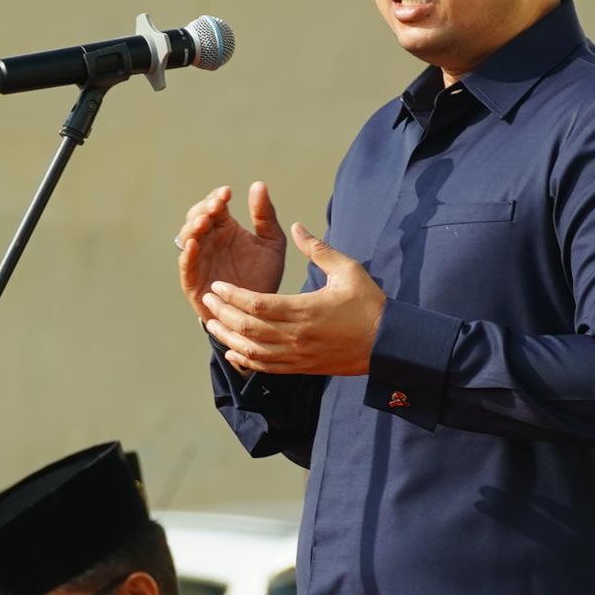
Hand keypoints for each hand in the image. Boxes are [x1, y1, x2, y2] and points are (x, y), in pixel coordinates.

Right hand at [177, 183, 286, 320]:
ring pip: (187, 238)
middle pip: (196, 217)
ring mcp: (199, 260)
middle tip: (216, 205)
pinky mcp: (194, 281)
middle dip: (203, 209)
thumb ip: (266, 216)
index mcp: (225, 229)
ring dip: (193, 227)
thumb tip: (259, 184)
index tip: (228, 193)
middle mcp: (209, 242)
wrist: (262, 313)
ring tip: (204, 221)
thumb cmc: (264, 276)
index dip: (217, 197)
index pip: (214, 206)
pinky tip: (193, 244)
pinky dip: (187, 254)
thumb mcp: (272, 243)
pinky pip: (186, 265)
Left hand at [203, 219, 387, 375]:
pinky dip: (244, 361)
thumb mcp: (347, 270)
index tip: (217, 285)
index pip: (257, 304)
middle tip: (207, 299)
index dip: (233, 295)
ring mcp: (297, 356)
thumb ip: (318, 249)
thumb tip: (296, 227)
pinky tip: (231, 351)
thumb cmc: (369, 305)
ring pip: (251, 351)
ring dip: (228, 338)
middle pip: (248, 328)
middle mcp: (296, 336)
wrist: (387, 344)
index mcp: (305, 310)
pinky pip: (265, 368)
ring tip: (211, 323)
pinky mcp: (300, 367)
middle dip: (223, 313)